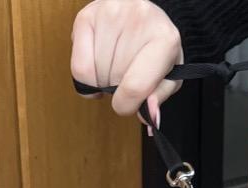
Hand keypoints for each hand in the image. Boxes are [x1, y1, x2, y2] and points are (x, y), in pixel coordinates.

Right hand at [71, 0, 182, 122]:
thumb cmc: (156, 46)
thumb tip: (150, 115)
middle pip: (114, 81)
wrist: (142, 13)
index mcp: (165, 40)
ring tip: (114, 67)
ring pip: (95, 75)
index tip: (125, 105)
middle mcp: (138, 20)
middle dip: (117, 89)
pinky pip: (78, 66)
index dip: (126, 105)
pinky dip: (86, 76)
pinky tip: (97, 66)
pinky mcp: (86, 15)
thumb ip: (159, 97)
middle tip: (125, 76)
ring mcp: (110, 13)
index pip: (135, 87)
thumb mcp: (169, 75)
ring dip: (102, 81)